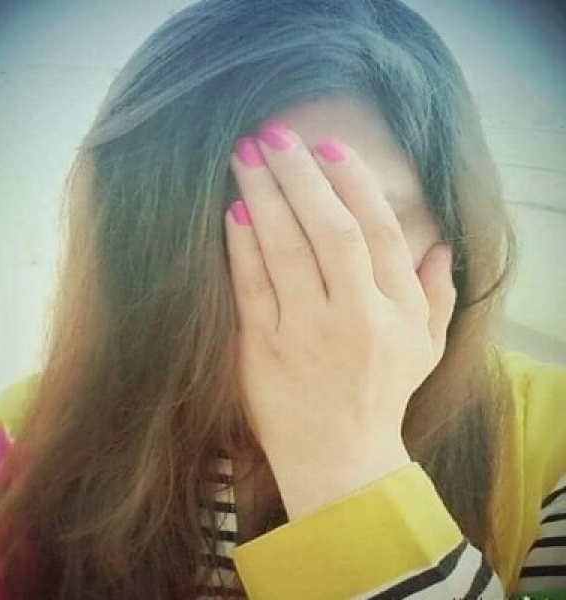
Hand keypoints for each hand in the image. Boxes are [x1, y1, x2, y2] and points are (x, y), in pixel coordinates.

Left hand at [224, 120, 455, 518]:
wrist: (340, 460)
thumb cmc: (382, 398)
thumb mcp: (424, 350)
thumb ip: (437, 296)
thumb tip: (441, 246)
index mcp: (395, 313)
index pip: (377, 234)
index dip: (353, 185)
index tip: (328, 148)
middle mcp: (353, 319)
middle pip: (329, 232)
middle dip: (300, 176)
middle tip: (275, 134)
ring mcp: (305, 335)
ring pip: (285, 252)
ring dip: (264, 197)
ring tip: (245, 155)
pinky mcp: (263, 352)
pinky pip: (252, 289)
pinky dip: (242, 247)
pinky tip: (234, 210)